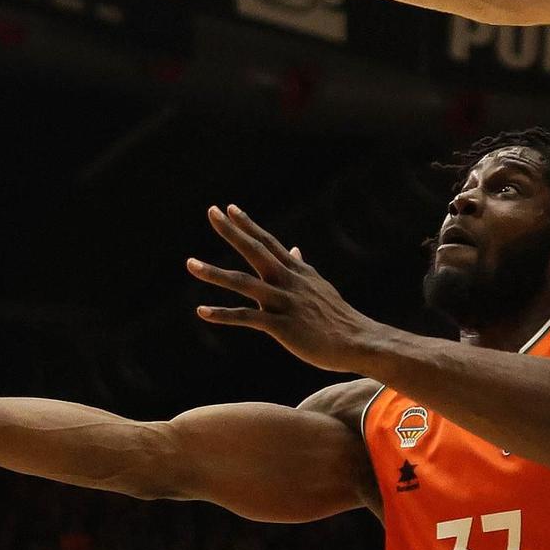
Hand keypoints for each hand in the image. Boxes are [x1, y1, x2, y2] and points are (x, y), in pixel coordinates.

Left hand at [189, 205, 382, 371]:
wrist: (358, 341)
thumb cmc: (338, 318)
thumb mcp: (320, 287)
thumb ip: (303, 267)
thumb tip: (296, 249)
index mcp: (298, 271)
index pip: (269, 242)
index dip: (249, 225)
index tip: (230, 208)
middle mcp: (289, 281)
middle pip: (256, 250)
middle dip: (233, 231)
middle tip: (212, 212)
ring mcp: (285, 302)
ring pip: (244, 283)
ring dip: (215, 273)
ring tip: (190, 263)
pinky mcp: (282, 325)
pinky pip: (247, 317)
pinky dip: (223, 314)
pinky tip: (201, 311)